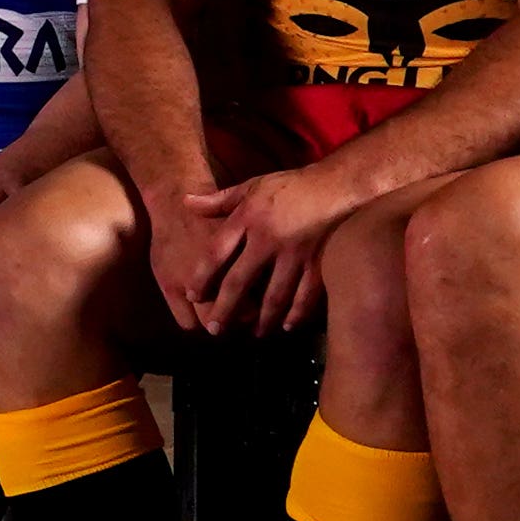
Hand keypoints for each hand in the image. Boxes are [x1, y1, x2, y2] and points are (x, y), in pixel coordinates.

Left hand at [142, 169, 334, 338]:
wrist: (334, 186)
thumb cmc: (288, 187)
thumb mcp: (250, 187)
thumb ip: (218, 200)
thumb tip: (185, 202)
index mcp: (247, 219)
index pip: (216, 252)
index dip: (202, 276)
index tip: (193, 296)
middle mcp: (268, 240)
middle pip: (240, 281)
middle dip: (226, 308)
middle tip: (215, 330)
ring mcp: (294, 254)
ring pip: (274, 294)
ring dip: (262, 318)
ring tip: (254, 334)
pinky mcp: (318, 263)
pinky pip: (307, 294)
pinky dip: (298, 313)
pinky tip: (288, 326)